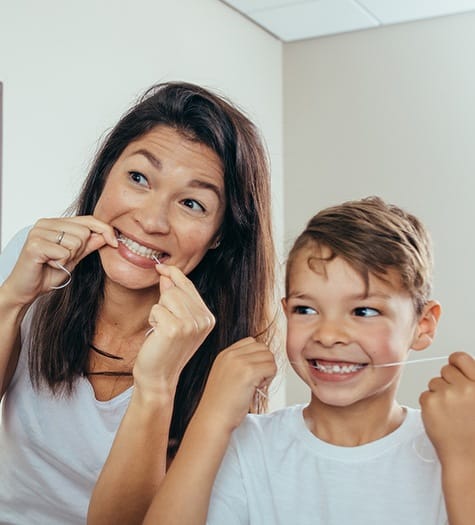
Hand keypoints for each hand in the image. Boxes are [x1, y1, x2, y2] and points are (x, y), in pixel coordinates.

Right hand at [1, 216, 116, 305]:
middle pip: (84, 231)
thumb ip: (89, 245)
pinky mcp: (35, 244)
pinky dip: (61, 263)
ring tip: (55, 262)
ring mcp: (39, 232)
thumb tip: (107, 235)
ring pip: (76, 241)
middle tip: (64, 259)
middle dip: (80, 250)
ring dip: (70, 258)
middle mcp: (46, 223)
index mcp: (56, 223)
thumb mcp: (75, 258)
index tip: (115, 242)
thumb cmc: (47, 273)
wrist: (26, 290)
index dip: (105, 230)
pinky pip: (64, 252)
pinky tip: (49, 265)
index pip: (88, 219)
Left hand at [133, 264, 214, 394]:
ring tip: (161, 328)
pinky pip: (156, 309)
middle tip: (163, 322)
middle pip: (177, 289)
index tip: (161, 268)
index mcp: (208, 317)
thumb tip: (166, 274)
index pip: (189, 286)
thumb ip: (175, 297)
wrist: (159, 377)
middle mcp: (203, 320)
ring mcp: (191, 325)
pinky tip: (157, 335)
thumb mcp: (176, 321)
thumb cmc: (165, 349)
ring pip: (167, 296)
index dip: (173, 274)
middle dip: (164, 300)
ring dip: (158, 310)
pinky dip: (152, 319)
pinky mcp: (175, 329)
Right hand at [195, 337, 276, 432]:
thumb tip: (262, 360)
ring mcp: (240, 362)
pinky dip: (270, 379)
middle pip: (262, 347)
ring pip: (269, 357)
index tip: (252, 373)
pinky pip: (271, 368)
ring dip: (268, 371)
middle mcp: (231, 354)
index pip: (251, 342)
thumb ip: (239, 364)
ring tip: (257, 385)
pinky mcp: (249, 372)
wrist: (213, 418)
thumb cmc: (221, 404)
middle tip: (257, 380)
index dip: (257, 357)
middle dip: (264, 363)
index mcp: (225, 354)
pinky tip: (257, 388)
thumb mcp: (225, 375)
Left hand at [420, 351, 474, 463]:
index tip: (455, 370)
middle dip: (448, 382)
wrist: (470, 460)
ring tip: (451, 413)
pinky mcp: (430, 402)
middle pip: (445, 370)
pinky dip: (430, 405)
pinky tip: (442, 419)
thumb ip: (473, 384)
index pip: (460, 358)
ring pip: (434, 382)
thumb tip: (460, 368)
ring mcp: (448, 394)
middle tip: (455, 401)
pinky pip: (425, 395)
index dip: (456, 363)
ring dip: (439, 394)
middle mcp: (466, 387)